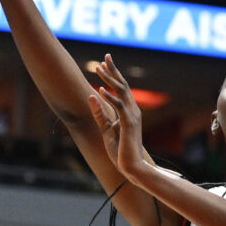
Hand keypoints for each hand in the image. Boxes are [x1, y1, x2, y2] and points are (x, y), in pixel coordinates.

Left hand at [86, 54, 151, 182]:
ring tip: (99, 68)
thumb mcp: (106, 130)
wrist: (132, 167)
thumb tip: (91, 96)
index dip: (114, 75)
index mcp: (130, 112)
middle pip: (123, 85)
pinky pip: (119, 107)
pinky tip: (100, 90)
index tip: (105, 63)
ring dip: (110, 79)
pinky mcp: (128, 124)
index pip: (122, 89)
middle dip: (113, 71)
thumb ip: (100, 114)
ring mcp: (132, 117)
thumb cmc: (121, 151)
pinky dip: (109, 98)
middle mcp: (133, 111)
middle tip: (105, 57)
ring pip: (121, 92)